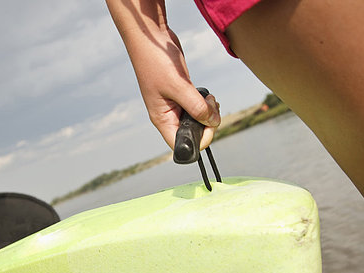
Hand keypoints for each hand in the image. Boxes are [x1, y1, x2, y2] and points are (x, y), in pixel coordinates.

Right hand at [133, 27, 220, 149]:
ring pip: (196, 119)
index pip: (181, 144)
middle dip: (208, 124)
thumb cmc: (155, 61)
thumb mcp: (178, 86)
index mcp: (162, 119)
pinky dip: (205, 103)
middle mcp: (168, 115)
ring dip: (208, 112)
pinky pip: (196, 106)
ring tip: (210, 99)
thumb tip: (214, 122)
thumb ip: (197, 106)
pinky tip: (206, 94)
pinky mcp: (181, 93)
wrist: (150, 37)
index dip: (199, 140)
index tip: (210, 123)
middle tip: (212, 106)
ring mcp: (175, 104)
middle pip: (192, 133)